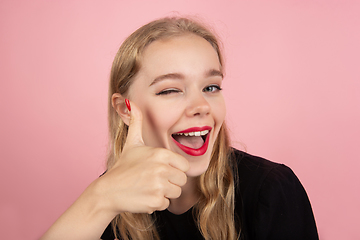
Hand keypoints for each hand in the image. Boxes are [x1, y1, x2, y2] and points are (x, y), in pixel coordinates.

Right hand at [97, 100, 189, 214]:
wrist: (108, 191)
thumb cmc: (123, 167)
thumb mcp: (132, 143)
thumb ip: (136, 122)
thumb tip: (130, 102)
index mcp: (160, 154)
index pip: (184, 166)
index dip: (174, 169)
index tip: (160, 170)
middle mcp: (162, 169)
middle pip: (181, 180)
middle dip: (170, 182)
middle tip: (152, 180)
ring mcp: (158, 186)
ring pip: (176, 193)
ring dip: (164, 193)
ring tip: (148, 187)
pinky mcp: (155, 201)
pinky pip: (166, 204)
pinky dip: (156, 203)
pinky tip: (144, 196)